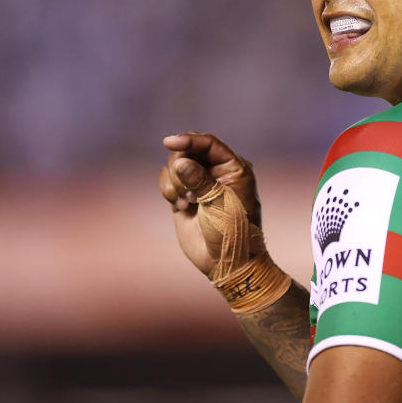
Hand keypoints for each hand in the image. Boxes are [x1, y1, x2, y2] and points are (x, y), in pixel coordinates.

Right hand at [158, 132, 262, 275]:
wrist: (227, 262)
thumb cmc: (233, 231)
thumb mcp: (220, 203)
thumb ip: (200, 180)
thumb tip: (181, 161)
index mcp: (234, 168)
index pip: (209, 144)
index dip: (189, 140)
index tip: (169, 142)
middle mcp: (216, 172)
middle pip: (188, 152)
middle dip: (181, 168)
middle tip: (190, 194)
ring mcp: (199, 184)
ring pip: (175, 166)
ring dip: (175, 183)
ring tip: (188, 203)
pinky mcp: (183, 197)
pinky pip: (167, 181)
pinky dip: (168, 190)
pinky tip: (181, 207)